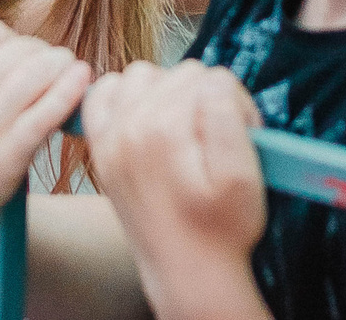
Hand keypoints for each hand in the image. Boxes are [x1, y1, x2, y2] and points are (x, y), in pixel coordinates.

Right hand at [0, 0, 94, 266]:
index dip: (11, 39)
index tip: (16, 54)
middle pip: (18, 52)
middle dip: (39, 52)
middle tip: (49, 60)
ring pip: (37, 76)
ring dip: (61, 65)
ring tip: (68, 66)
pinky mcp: (4, 159)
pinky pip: (47, 114)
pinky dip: (70, 91)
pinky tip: (80, 80)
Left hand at [86, 60, 268, 312]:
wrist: (187, 271)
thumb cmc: (222, 228)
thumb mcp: (242, 175)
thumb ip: (226, 115)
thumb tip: (210, 81)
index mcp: (164, 129)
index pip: (211, 78)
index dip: (236, 104)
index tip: (244, 134)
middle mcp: (128, 126)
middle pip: (179, 74)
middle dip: (205, 97)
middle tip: (217, 139)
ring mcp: (109, 136)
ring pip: (144, 74)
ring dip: (167, 92)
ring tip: (184, 128)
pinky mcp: (101, 147)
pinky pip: (103, 92)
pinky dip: (123, 95)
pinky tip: (145, 118)